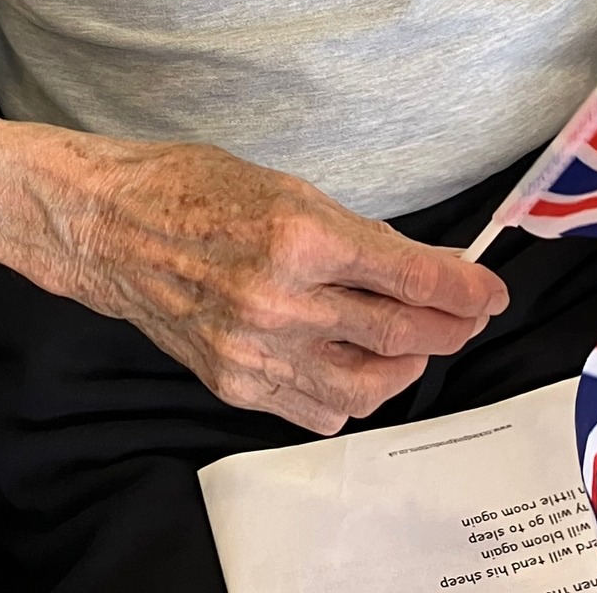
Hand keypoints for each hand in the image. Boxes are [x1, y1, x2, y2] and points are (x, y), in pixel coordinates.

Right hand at [0, 123, 508, 433]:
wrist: (107, 225)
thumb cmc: (190, 187)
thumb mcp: (285, 186)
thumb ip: (353, 234)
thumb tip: (414, 264)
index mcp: (299, 236)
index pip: (409, 276)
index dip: (463, 288)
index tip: (489, 290)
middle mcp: (282, 300)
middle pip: (398, 332)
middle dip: (448, 325)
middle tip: (468, 316)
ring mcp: (256, 349)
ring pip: (364, 386)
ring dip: (405, 367)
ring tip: (415, 343)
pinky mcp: (234, 381)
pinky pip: (314, 409)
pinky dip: (349, 396)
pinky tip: (358, 368)